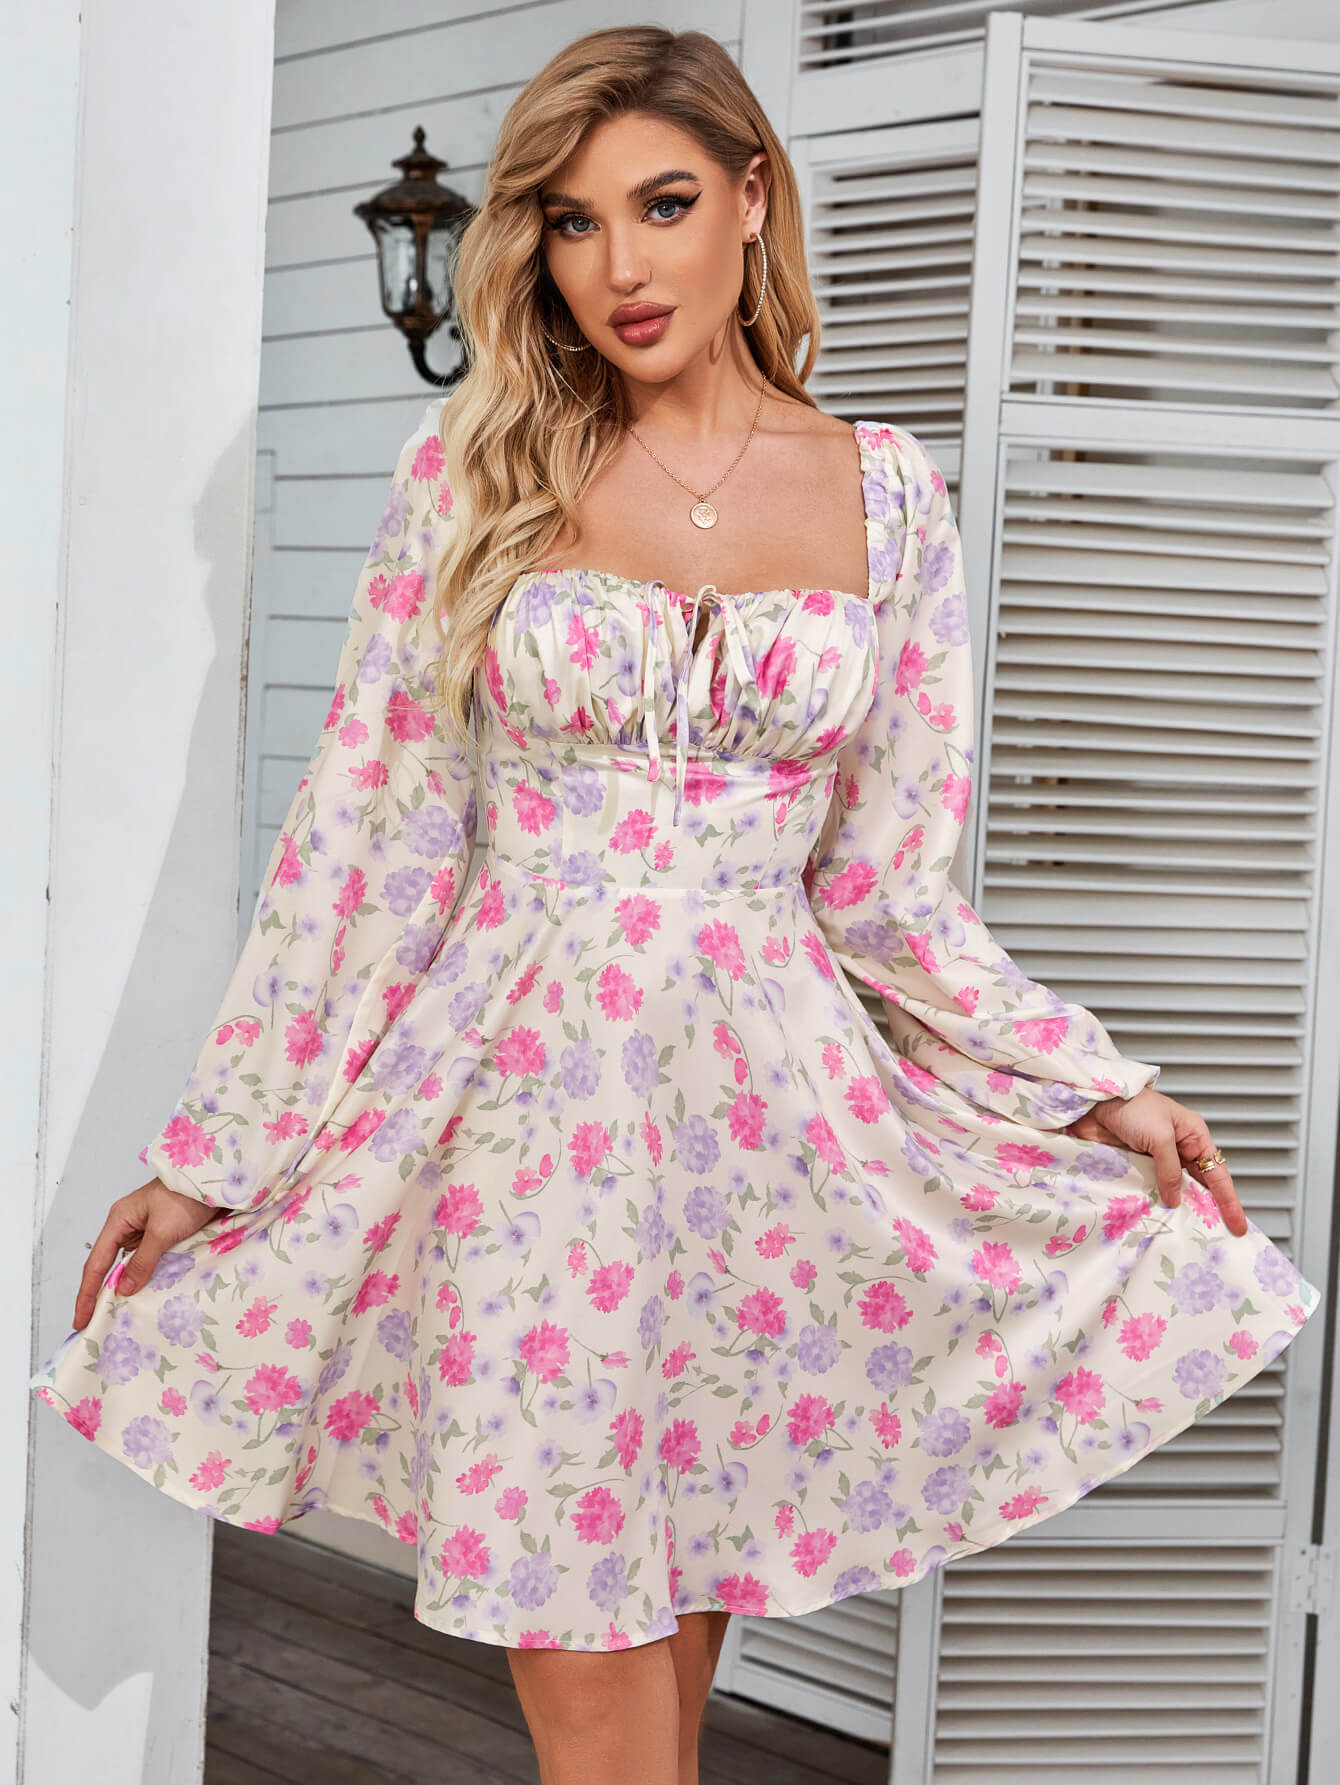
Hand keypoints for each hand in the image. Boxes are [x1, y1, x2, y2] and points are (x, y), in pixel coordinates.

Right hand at [72, 1177, 225, 1329]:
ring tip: (122, 1315)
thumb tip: (122, 1289)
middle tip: (97, 1322)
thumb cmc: (186, 1196)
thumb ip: (142, 1261)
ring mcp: (146, 1231)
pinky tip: (150, 1293)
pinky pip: (150, 1260)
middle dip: (104, 1293)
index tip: (79, 1320)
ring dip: (130, 1285)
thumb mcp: (162, 1231)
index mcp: (119, 1220)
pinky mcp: (164, 1235)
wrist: (216, 1180)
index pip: (96, 1263)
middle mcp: (129, 1226)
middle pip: (109, 1265)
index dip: (87, 1293)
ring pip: (132, 1265)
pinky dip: (149, 1276)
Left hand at [1065, 1088, 1246, 1237]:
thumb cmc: (1132, 1106)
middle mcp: (1179, 1148)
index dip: (1229, 1201)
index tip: (1238, 1226)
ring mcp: (1157, 1159)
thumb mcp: (1159, 1136)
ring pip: (1174, 1190)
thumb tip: (1175, 1199)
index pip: (1217, 1174)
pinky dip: (1154, 1203)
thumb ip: (1169, 1170)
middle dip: (1207, 1210)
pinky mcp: (1137, 1165)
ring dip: (1178, 1208)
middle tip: (1217, 1237)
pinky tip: (1157, 1218)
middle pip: (1199, 1185)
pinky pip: (1151, 1189)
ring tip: (1187, 1233)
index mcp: (1193, 1135)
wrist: (1093, 1101)